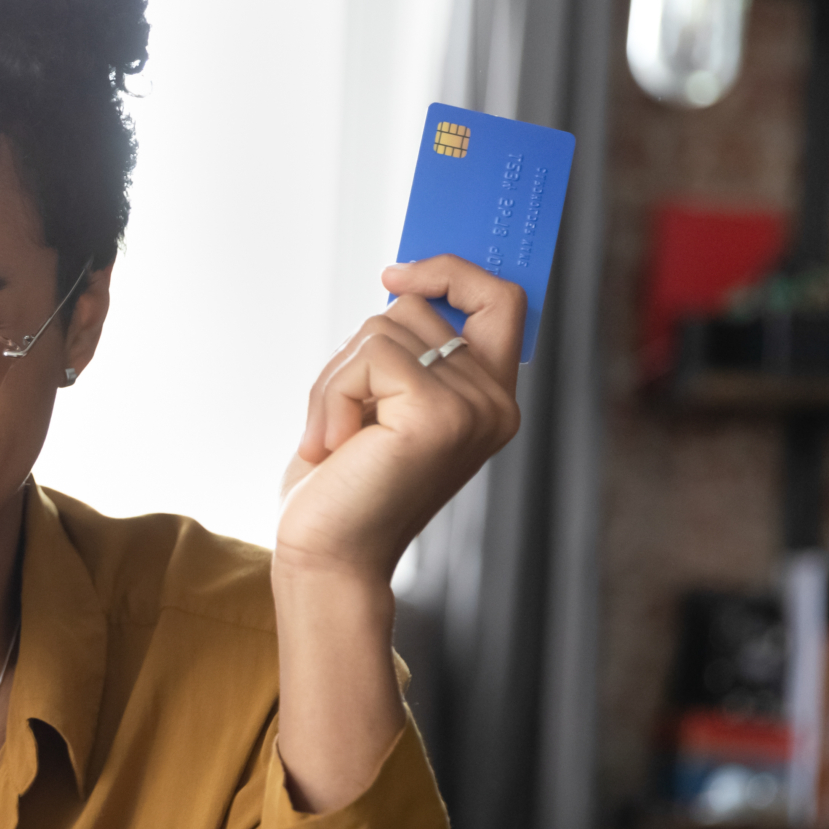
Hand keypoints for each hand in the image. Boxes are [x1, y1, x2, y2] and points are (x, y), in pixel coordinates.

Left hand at [277, 256, 523, 586]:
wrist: (327, 557)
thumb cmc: (343, 488)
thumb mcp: (380, 405)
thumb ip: (406, 353)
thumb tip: (401, 282)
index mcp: (488, 398)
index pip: (501, 299)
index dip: (452, 271)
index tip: (398, 274)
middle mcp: (494, 402)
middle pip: (415, 308)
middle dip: (356, 353)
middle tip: (344, 420)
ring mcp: (472, 408)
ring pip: (384, 327)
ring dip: (337, 380)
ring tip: (340, 440)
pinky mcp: (438, 414)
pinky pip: (368, 356)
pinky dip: (331, 396)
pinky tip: (336, 446)